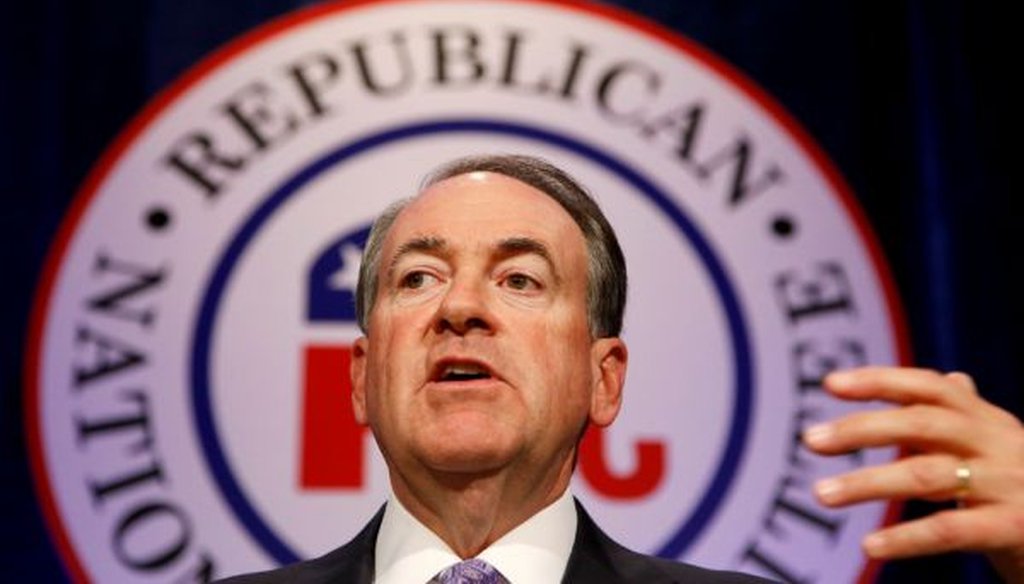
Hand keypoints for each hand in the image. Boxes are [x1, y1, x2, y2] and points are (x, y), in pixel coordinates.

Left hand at [802, 366, 1023, 582]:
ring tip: (822, 493)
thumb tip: (953, 377)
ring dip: (867, 483)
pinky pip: (952, 529)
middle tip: (810, 440)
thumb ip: (967, 420)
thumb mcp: (997, 453)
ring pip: (926, 475)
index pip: (930, 386)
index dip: (881, 380)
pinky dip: (907, 537)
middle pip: (922, 424)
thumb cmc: (1023, 494)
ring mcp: (1009, 484)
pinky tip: (870, 545)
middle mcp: (999, 444)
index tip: (830, 382)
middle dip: (862, 428)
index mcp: (988, 421)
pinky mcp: (1015, 527)